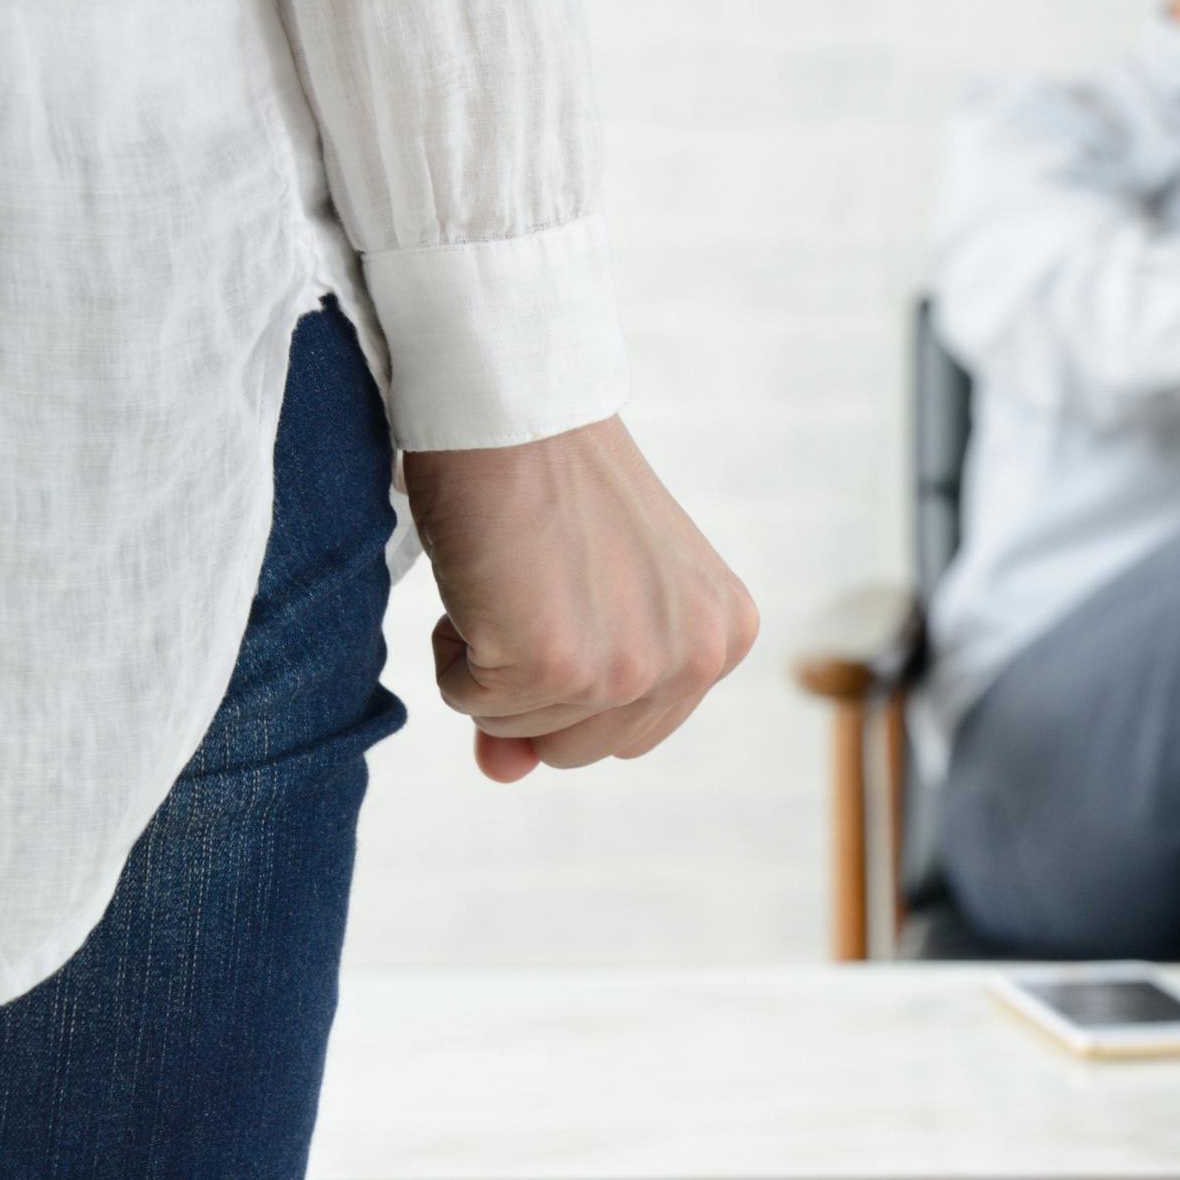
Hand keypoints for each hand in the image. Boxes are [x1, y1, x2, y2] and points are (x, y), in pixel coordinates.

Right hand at [403, 414, 757, 781]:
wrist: (518, 407)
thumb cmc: (557, 487)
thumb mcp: (594, 598)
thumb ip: (568, 699)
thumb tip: (506, 772)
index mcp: (726, 635)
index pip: (631, 733)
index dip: (571, 683)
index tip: (565, 598)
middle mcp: (697, 658)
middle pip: (580, 749)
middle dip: (533, 686)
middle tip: (534, 587)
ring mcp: (629, 667)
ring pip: (520, 728)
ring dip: (490, 662)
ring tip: (513, 573)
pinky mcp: (555, 663)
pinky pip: (470, 702)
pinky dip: (453, 648)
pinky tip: (486, 574)